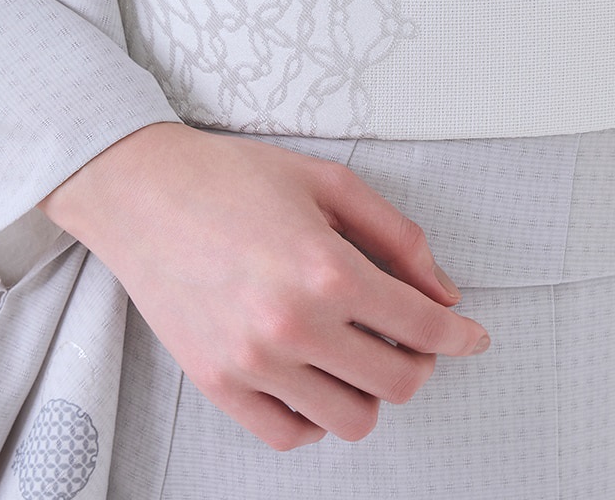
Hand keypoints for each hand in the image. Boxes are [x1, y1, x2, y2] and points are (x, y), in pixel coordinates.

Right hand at [39, 123, 490, 450]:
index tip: (472, 336)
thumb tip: (443, 293)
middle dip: (420, 363)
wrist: (142, 191)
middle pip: (396, 384)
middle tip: (410, 337)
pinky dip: (316, 416)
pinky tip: (315, 376)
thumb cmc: (233, 178)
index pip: (422, 326)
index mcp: (327, 268)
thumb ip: (397, 236)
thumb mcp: (328, 181)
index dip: (461, 336)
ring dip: (370, 391)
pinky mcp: (218, 384)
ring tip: (356, 353)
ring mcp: (253, 362)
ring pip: (349, 420)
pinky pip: (289, 435)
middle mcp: (293, 324)